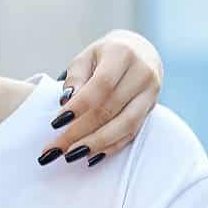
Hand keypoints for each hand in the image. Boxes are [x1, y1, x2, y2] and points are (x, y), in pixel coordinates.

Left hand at [42, 30, 163, 166]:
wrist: (140, 51)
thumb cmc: (105, 55)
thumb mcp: (86, 57)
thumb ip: (75, 77)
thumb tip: (66, 102)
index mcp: (123, 54)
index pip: (102, 85)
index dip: (79, 106)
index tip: (56, 123)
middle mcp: (142, 73)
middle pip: (111, 108)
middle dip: (80, 132)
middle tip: (55, 148)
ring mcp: (151, 92)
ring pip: (125, 125)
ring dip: (96, 144)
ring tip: (71, 156)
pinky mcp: (151, 109)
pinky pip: (133, 133)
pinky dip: (112, 146)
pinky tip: (92, 156)